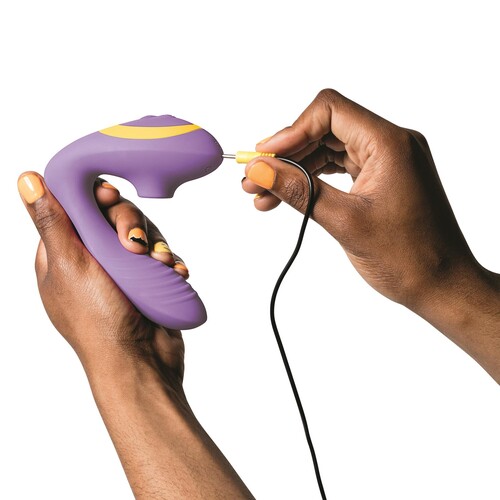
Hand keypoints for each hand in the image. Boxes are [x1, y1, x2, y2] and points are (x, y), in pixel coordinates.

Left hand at [18, 172, 252, 497]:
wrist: (140, 363)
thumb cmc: (99, 322)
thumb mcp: (70, 266)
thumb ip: (53, 221)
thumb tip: (26, 178)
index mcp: (64, 253)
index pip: (76, 206)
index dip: (94, 197)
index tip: (108, 198)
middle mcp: (93, 258)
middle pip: (114, 216)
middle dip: (130, 224)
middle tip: (134, 243)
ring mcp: (123, 269)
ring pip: (143, 233)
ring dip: (156, 244)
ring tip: (160, 263)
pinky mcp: (148, 279)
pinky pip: (162, 256)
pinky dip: (170, 261)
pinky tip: (174, 272)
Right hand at [242, 89, 499, 382]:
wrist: (442, 287)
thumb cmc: (409, 258)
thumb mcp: (345, 222)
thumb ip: (299, 191)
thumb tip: (260, 171)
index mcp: (390, 144)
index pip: (330, 111)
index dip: (291, 131)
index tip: (264, 157)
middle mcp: (390, 144)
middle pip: (325, 130)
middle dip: (286, 154)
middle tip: (254, 178)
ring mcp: (387, 161)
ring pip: (328, 150)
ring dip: (295, 169)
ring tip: (263, 194)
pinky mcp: (381, 178)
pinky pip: (339, 168)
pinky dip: (313, 180)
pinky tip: (288, 196)